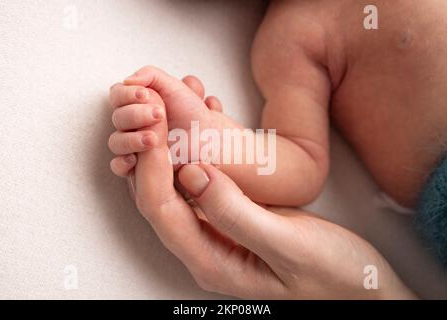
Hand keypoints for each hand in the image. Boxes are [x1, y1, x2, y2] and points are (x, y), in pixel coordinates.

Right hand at [108, 74, 221, 177]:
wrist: (206, 134)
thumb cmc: (190, 110)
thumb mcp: (173, 85)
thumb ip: (150, 75)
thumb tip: (128, 80)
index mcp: (134, 103)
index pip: (117, 95)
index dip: (126, 94)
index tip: (145, 95)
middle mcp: (131, 124)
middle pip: (118, 118)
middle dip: (137, 115)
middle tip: (159, 114)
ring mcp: (133, 144)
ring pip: (116, 142)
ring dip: (133, 139)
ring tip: (155, 138)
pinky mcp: (138, 164)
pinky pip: (118, 166)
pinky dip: (122, 163)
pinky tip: (135, 159)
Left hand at [130, 113, 415, 298]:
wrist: (361, 287)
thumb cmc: (332, 276)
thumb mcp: (288, 246)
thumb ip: (236, 215)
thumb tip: (192, 173)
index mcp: (211, 262)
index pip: (162, 210)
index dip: (151, 166)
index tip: (155, 127)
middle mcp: (206, 249)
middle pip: (159, 198)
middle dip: (151, 154)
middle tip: (154, 111)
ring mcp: (219, 233)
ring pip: (176, 187)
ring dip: (170, 149)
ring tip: (171, 111)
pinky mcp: (234, 218)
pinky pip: (203, 182)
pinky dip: (196, 151)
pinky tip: (201, 126)